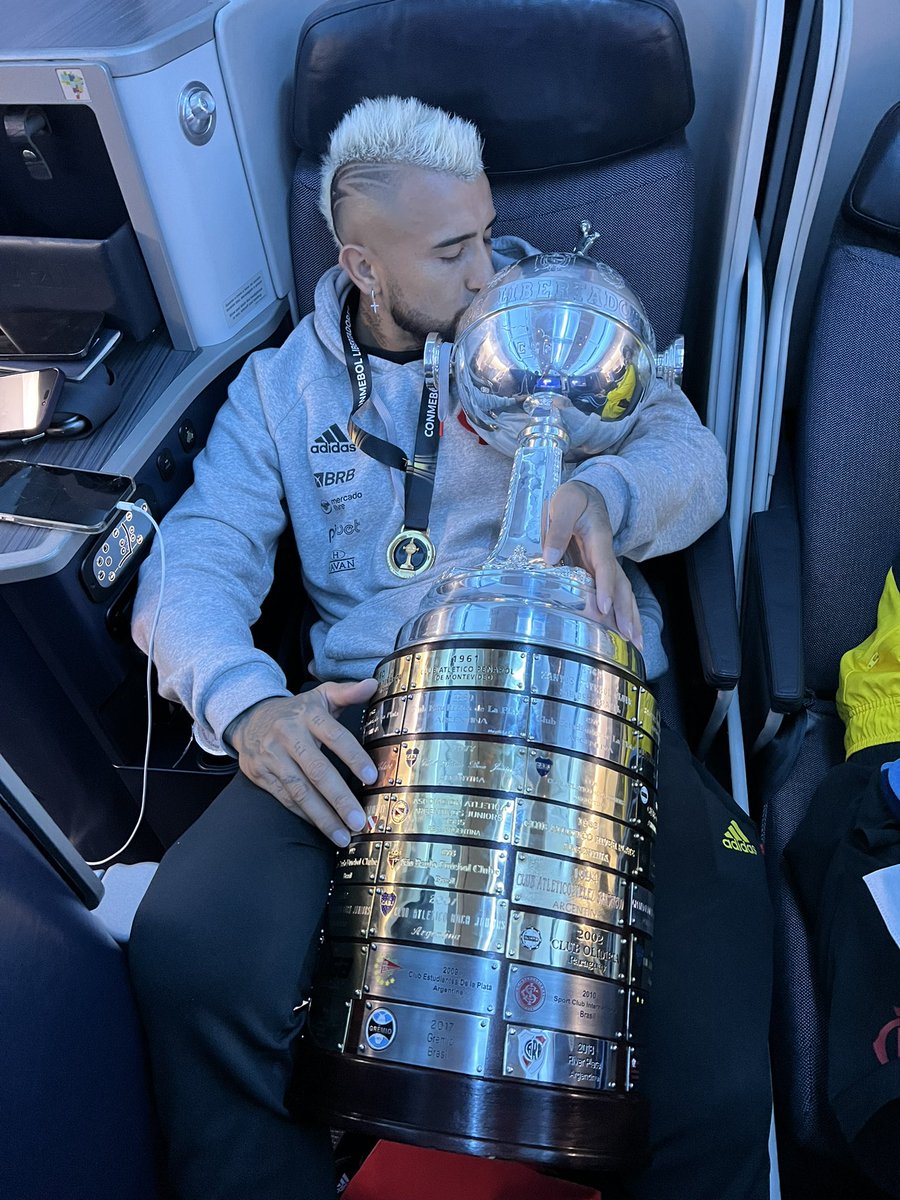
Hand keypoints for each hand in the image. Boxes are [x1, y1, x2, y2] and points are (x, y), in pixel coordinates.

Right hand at [226, 679, 378, 846]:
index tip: (371, 777)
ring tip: (343, 835)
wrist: (250, 718)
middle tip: (358, 819)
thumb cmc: (297, 711)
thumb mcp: (321, 696)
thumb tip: (373, 684)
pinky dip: (305, 815)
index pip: (335, 736)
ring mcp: (272, 757)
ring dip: (323, 816)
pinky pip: (286, 798)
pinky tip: (323, 826)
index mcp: (308, 714)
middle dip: (339, 798)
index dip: (353, 757)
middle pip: (316, 770)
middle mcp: (288, 735)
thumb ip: (347, 692)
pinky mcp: (262, 774)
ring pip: (300, 790)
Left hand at [542, 480, 643, 649]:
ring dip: (630, 618)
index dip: (606, 587)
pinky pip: (616, 594)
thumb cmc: (573, 499)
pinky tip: (627, 634)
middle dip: (626, 612)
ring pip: (623, 593)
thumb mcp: (563, 504)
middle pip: (621, 586)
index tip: (604, 608)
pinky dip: (623, 614)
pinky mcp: (601, 572)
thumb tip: (550, 557)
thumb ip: (557, 528)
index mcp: (598, 538)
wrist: (584, 495)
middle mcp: (606, 555)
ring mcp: (606, 565)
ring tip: (636, 645)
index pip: (604, 565)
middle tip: (630, 637)